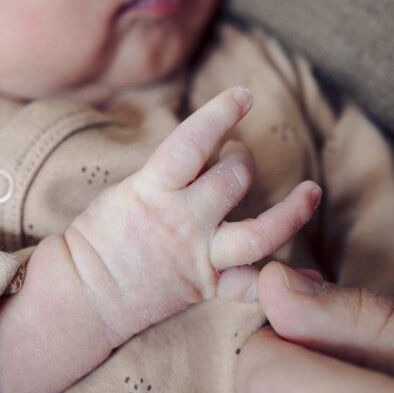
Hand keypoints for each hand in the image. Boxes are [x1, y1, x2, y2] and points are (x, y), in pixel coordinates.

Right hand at [66, 86, 320, 344]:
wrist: (82, 297)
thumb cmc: (96, 238)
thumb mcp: (125, 191)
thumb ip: (168, 176)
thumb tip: (205, 156)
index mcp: (153, 190)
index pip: (192, 142)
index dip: (220, 115)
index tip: (243, 95)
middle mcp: (183, 221)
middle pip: (234, 180)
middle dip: (243, 159)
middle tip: (236, 155)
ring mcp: (198, 256)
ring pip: (259, 233)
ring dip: (292, 211)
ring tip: (310, 192)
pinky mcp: (205, 287)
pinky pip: (251, 287)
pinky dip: (283, 281)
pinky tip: (312, 275)